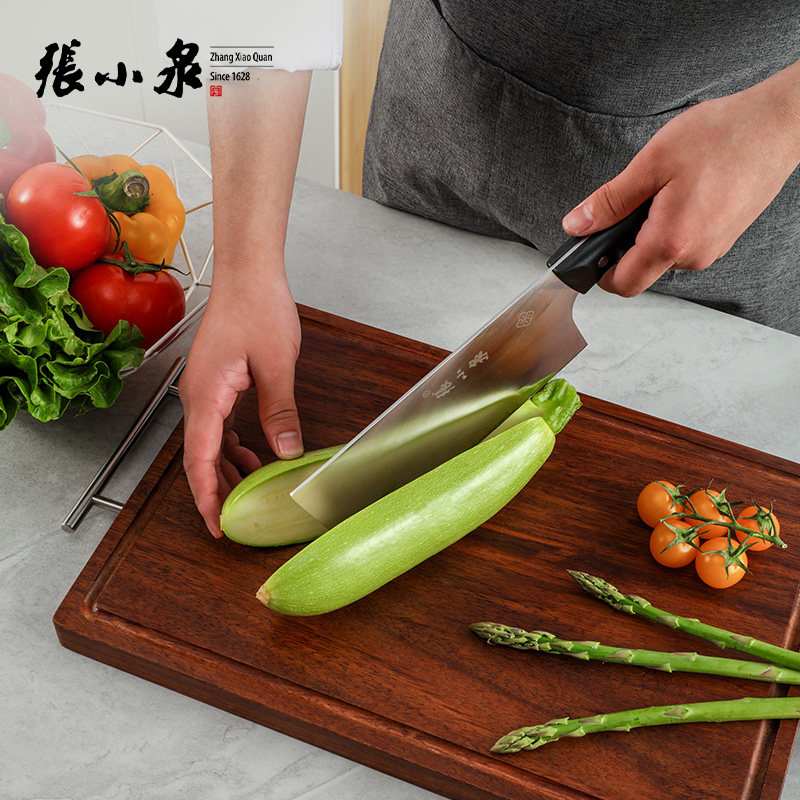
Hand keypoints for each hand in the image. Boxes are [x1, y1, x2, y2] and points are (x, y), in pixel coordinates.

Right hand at [179, 273, 302, 536]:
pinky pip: (218, 426)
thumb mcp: (277, 365)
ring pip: (209, 443)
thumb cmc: (258, 309)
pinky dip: (231, 447)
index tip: (216, 525)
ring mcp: (204, 389)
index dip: (207, 497)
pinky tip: (252, 458)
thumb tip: (286, 452)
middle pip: (200, 456)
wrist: (248, 275)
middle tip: (233, 521)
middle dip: (215, 491)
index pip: (200, 459)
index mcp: (206, 395)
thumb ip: (280, 412)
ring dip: (225, 470)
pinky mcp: (215, 382)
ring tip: (246, 495)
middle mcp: (197, 395)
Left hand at [562, 64, 799, 296]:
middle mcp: (694, 255)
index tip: (589, 246)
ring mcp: (712, 249)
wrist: (778, 125)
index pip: (622, 284)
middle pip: (640, 272)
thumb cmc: (722, 137)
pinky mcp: (723, 239)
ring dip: (648, 233)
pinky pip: (684, 245)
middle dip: (623, 247)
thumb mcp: (651, 164)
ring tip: (661, 192)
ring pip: (661, 258)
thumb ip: (610, 201)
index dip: (598, 271)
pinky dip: (671, 227)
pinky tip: (681, 194)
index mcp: (671, 242)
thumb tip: (577, 225)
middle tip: (627, 206)